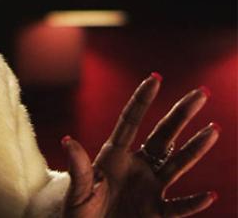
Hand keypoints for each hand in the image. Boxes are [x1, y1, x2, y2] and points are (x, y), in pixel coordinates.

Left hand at [61, 73, 218, 216]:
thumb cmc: (78, 211)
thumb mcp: (77, 190)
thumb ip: (79, 168)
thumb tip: (67, 140)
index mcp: (113, 156)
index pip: (130, 122)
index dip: (142, 101)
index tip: (155, 78)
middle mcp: (136, 167)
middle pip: (163, 136)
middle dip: (181, 115)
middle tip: (201, 94)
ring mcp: (149, 188)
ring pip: (177, 165)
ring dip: (195, 149)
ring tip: (214, 129)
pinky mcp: (156, 212)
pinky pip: (178, 207)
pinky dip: (193, 202)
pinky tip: (209, 195)